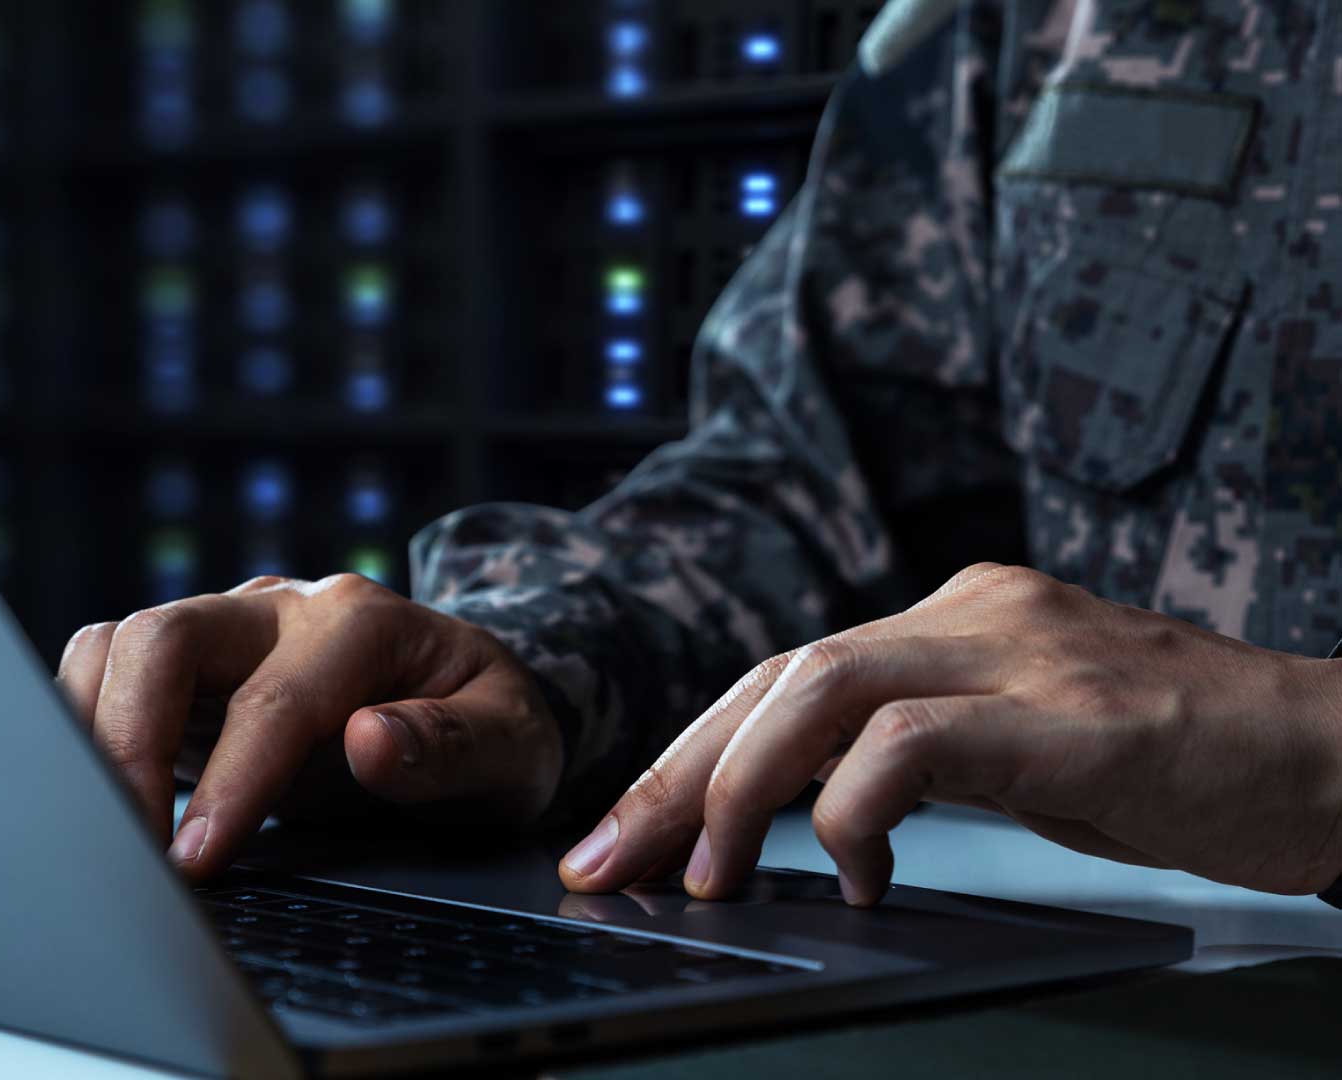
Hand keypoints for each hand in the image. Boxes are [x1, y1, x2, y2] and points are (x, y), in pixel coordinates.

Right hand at [57, 574, 561, 878]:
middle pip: (168, 637)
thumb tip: (369, 742)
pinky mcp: (207, 669)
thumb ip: (452, 745)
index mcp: (367, 622)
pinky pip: (119, 672)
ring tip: (111, 826)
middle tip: (131, 847)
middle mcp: (290, 611)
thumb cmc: (496, 726)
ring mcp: (240, 632)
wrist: (480, 705)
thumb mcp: (512, 746)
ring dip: (98, 729)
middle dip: (131, 740)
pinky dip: (95, 723)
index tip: (198, 858)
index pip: (278, 699)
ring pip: (125, 645)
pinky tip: (112, 793)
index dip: (233, 782)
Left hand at [559, 563, 1341, 903]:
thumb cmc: (1175, 759)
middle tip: (611, 859)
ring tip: (710, 875)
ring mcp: (1022, 653)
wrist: (1332, 751)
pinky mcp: (1073, 715)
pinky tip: (861, 874)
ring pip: (824, 688)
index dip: (691, 751)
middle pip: (779, 676)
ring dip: (741, 788)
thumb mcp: (1021, 739)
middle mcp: (974, 613)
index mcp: (953, 617)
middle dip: (677, 771)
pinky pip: (917, 740)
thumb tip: (807, 808)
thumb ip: (921, 746)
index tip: (626, 833)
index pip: (785, 674)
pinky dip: (858, 809)